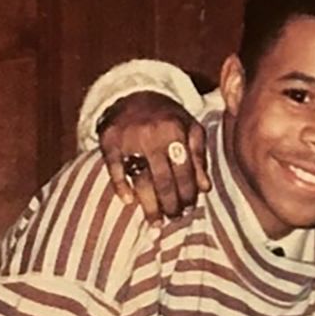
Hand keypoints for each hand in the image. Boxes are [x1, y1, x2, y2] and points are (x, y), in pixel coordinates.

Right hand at [98, 91, 210, 221]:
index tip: (190, 209)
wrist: (135, 93)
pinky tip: (128, 202)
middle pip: (163, 180)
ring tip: (156, 222)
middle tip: (175, 219)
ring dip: (149, 204)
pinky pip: (114, 169)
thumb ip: (199, 156)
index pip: (184, 172)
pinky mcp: (109, 141)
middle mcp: (152, 136)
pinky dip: (121, 187)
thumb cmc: (169, 116)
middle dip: (171, 204)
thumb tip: (205, 188)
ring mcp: (129, 139)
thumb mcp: (191, 128)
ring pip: (141, 179)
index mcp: (176, 132)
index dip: (188, 193)